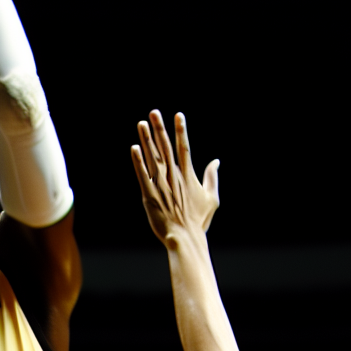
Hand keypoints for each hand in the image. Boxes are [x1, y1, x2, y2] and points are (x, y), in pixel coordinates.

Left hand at [131, 110, 219, 243]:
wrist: (184, 238)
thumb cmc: (198, 220)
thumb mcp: (211, 198)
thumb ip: (212, 177)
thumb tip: (216, 161)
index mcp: (188, 175)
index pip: (184, 147)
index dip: (181, 130)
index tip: (178, 115)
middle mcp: (174, 176)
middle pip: (166, 147)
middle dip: (160, 129)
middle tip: (154, 112)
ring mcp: (160, 184)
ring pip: (152, 157)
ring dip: (147, 139)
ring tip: (141, 123)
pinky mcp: (149, 194)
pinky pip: (142, 174)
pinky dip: (138, 161)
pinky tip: (134, 147)